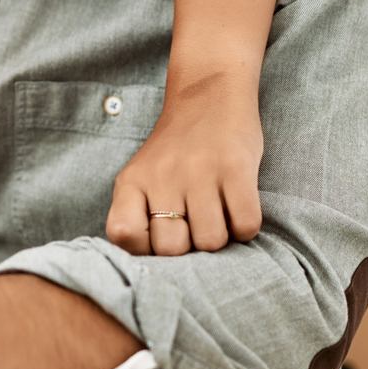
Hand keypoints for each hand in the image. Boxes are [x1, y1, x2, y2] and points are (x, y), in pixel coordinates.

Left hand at [107, 68, 263, 254]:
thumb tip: (159, 273)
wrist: (208, 94)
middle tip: (196, 227)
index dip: (144, 248)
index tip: (160, 236)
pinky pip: (245, 225)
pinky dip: (245, 228)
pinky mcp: (236, 167)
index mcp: (131, 182)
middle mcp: (162, 176)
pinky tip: (238, 210)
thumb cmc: (176, 151)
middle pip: (173, 249)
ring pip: (211, 241)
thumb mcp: (142, 177)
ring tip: (218, 215)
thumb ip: (139, 217)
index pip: (122, 235)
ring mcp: (200, 171)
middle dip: (189, 248)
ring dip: (221, 238)